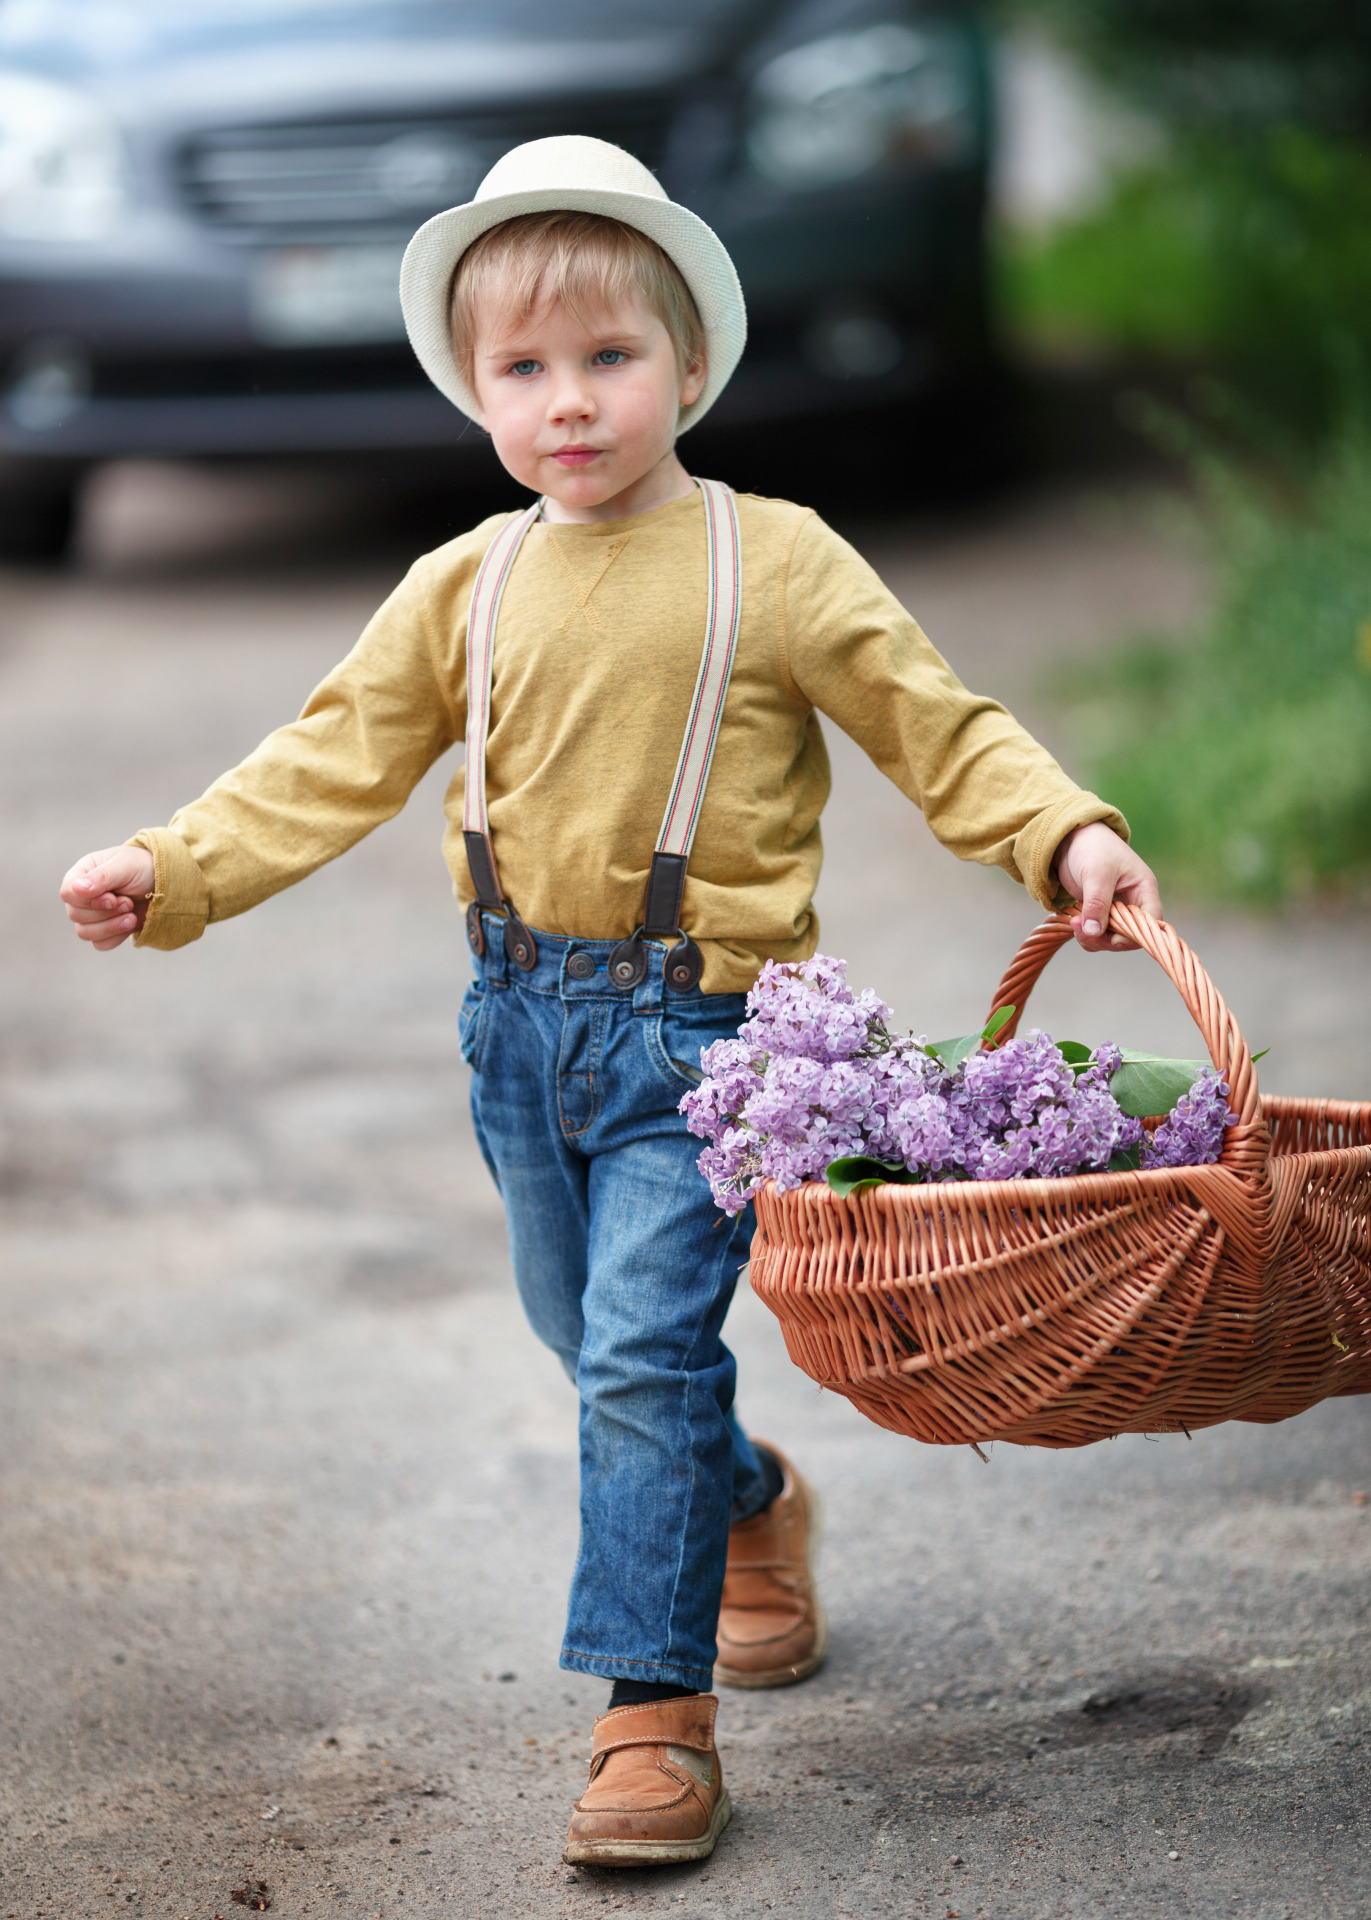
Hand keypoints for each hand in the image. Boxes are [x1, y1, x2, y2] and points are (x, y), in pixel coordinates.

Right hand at [60, 845, 155, 951]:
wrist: (166, 882)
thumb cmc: (143, 867)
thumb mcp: (125, 866)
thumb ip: (101, 877)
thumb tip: (76, 888)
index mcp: (83, 873)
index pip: (68, 893)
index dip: (88, 900)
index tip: (113, 897)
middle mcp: (83, 895)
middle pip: (75, 915)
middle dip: (106, 912)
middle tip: (128, 903)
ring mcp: (92, 914)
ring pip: (85, 932)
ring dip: (111, 927)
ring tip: (132, 916)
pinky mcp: (106, 930)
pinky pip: (100, 944)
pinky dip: (116, 937)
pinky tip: (131, 925)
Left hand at [1054, 822, 1161, 952]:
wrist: (1072, 838)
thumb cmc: (1092, 848)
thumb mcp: (1096, 874)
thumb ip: (1097, 903)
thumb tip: (1094, 933)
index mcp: (1144, 889)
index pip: (1150, 922)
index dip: (1133, 935)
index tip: (1108, 937)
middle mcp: (1134, 902)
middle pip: (1130, 936)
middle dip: (1105, 938)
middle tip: (1080, 930)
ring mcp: (1117, 908)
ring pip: (1112, 938)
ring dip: (1092, 938)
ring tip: (1073, 923)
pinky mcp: (1101, 912)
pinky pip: (1098, 933)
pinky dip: (1085, 933)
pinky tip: (1073, 921)